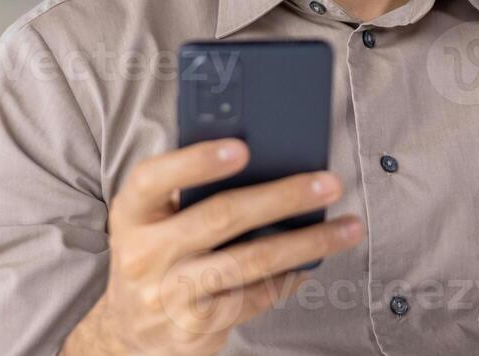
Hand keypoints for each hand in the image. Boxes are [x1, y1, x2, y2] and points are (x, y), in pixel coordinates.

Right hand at [63, 139, 363, 354]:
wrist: (132, 330)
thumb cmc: (158, 254)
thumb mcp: (156, 219)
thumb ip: (192, 190)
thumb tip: (266, 158)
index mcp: (133, 213)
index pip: (153, 179)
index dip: (195, 162)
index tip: (242, 148)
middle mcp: (145, 253)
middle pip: (222, 216)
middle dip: (284, 197)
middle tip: (328, 184)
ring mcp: (170, 293)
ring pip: (250, 261)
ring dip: (307, 242)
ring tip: (347, 228)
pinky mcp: (197, 325)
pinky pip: (255, 295)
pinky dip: (290, 276)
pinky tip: (314, 262)